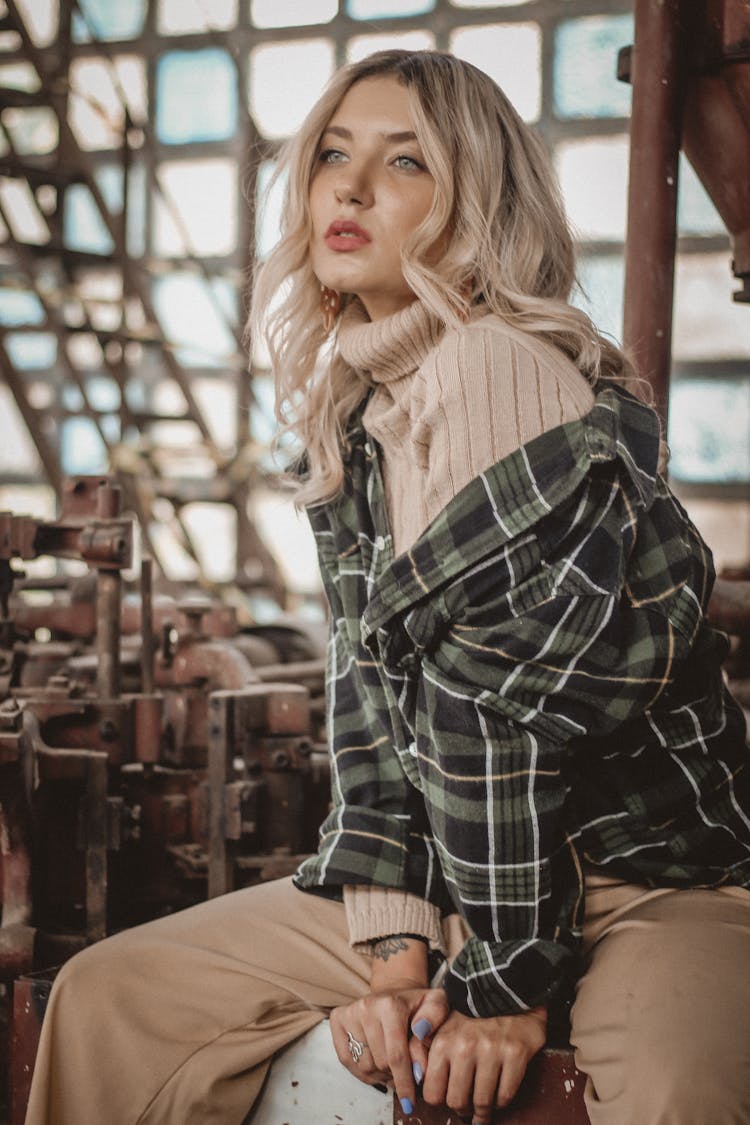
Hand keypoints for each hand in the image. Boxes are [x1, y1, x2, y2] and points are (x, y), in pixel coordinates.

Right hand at [330, 986, 448, 1111]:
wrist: (394, 993)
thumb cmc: (417, 1006)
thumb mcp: (436, 1004)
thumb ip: (435, 1018)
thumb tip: (421, 1033)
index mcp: (391, 1004)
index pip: (396, 1055)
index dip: (404, 1082)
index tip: (410, 1102)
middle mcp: (367, 1006)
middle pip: (381, 1063)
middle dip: (395, 1075)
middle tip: (403, 1071)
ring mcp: (350, 1012)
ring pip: (364, 1065)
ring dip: (379, 1074)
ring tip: (390, 1065)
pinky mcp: (338, 1019)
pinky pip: (347, 1061)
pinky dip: (361, 1071)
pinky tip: (374, 1064)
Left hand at [418, 1007, 546, 1123]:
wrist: (510, 993)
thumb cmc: (474, 1014)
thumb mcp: (444, 1023)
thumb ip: (425, 1046)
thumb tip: (415, 1076)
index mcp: (443, 1040)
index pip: (433, 1093)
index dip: (441, 1100)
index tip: (448, 1098)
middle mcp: (465, 1046)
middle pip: (457, 1102)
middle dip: (462, 1109)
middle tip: (467, 1106)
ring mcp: (492, 1050)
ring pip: (482, 1102)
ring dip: (482, 1111)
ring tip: (482, 1109)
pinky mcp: (515, 1054)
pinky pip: (505, 1095)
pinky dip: (502, 1102)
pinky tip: (498, 1096)